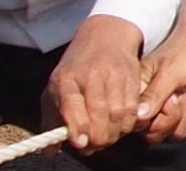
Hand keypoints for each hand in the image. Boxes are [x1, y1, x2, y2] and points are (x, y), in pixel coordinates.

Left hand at [46, 15, 146, 152]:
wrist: (106, 34)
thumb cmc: (77, 67)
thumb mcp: (55, 88)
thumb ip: (51, 120)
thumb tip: (51, 151)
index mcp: (66, 79)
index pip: (71, 104)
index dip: (78, 127)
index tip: (80, 143)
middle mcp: (91, 75)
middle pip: (99, 112)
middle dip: (98, 137)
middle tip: (94, 145)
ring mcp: (114, 74)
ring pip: (119, 113)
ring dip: (114, 133)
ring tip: (107, 136)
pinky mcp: (133, 75)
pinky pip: (134, 107)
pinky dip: (128, 123)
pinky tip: (120, 124)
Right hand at [132, 21, 185, 145]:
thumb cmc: (184, 51)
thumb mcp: (169, 73)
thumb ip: (155, 95)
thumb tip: (139, 117)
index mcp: (136, 95)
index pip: (137, 125)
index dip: (156, 118)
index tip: (169, 98)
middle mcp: (147, 107)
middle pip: (155, 134)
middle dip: (175, 116)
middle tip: (180, 93)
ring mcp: (164, 111)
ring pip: (174, 133)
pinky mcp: (181, 112)